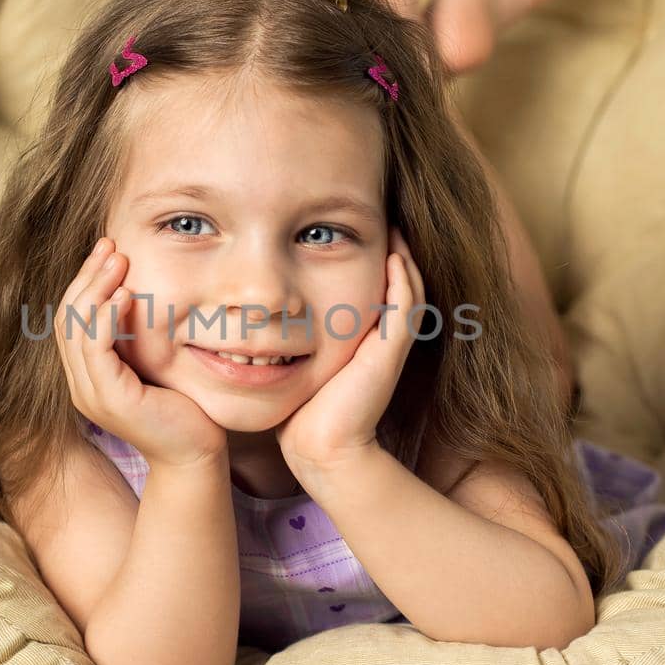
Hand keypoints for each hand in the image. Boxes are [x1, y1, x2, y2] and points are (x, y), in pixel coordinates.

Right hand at [54, 238, 227, 468]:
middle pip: (66, 318)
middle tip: (109, 245)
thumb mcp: (153, 362)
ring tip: (118, 261)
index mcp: (87, 374)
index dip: (85, 280)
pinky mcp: (111, 401)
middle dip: (87, 277)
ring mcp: (92, 394)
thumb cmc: (182, 406)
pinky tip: (125, 296)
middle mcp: (81, 384)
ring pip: (76, 330)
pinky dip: (107, 319)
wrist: (196, 453)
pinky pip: (97, 351)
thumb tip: (136, 289)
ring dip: (96, 289)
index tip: (106, 249)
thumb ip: (136, 334)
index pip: (71, 318)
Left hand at [274, 225, 426, 472]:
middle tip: (381, 215)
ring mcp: (390, 345)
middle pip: (398, 280)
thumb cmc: (300, 410)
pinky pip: (406, 306)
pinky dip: (404, 279)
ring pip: (408, 288)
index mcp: (363, 338)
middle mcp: (381, 338)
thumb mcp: (294, 362)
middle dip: (390, 247)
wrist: (319, 449)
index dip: (369, 255)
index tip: (348, 228)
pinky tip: (395, 255)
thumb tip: (255, 316)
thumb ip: (288, 338)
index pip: (374, 284)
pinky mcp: (390, 353)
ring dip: (402, 255)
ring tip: (391, 225)